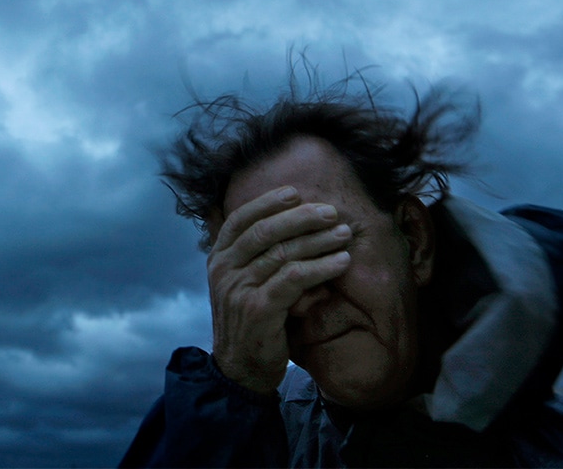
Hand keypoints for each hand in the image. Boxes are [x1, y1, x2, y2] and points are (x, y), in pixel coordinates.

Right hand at [207, 186, 351, 394]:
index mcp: (218, 259)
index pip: (240, 219)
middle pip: (264, 231)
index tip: (295, 193)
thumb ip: (253, 255)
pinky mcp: (258, 309)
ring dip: (318, 241)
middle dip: (300, 218)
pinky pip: (293, 278)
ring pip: (282, 253)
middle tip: (330, 212)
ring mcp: (239, 289)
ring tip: (343, 234)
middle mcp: (224, 270)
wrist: (240, 370)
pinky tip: (341, 262)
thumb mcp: (241, 283)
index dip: (267, 202)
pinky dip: (320, 267)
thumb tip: (282, 219)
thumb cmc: (249, 322)